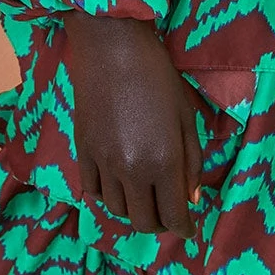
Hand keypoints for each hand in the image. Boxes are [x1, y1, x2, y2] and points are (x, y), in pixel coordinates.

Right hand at [64, 14, 203, 236]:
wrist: (112, 47)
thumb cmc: (158, 76)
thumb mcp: (186, 117)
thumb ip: (191, 161)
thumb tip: (191, 197)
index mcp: (164, 161)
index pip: (174, 216)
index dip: (184, 227)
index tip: (188, 226)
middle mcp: (132, 170)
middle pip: (144, 222)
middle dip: (159, 223)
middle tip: (167, 212)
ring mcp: (104, 163)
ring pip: (117, 210)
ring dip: (133, 209)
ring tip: (143, 195)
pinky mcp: (82, 152)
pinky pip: (92, 191)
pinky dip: (107, 194)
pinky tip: (117, 182)